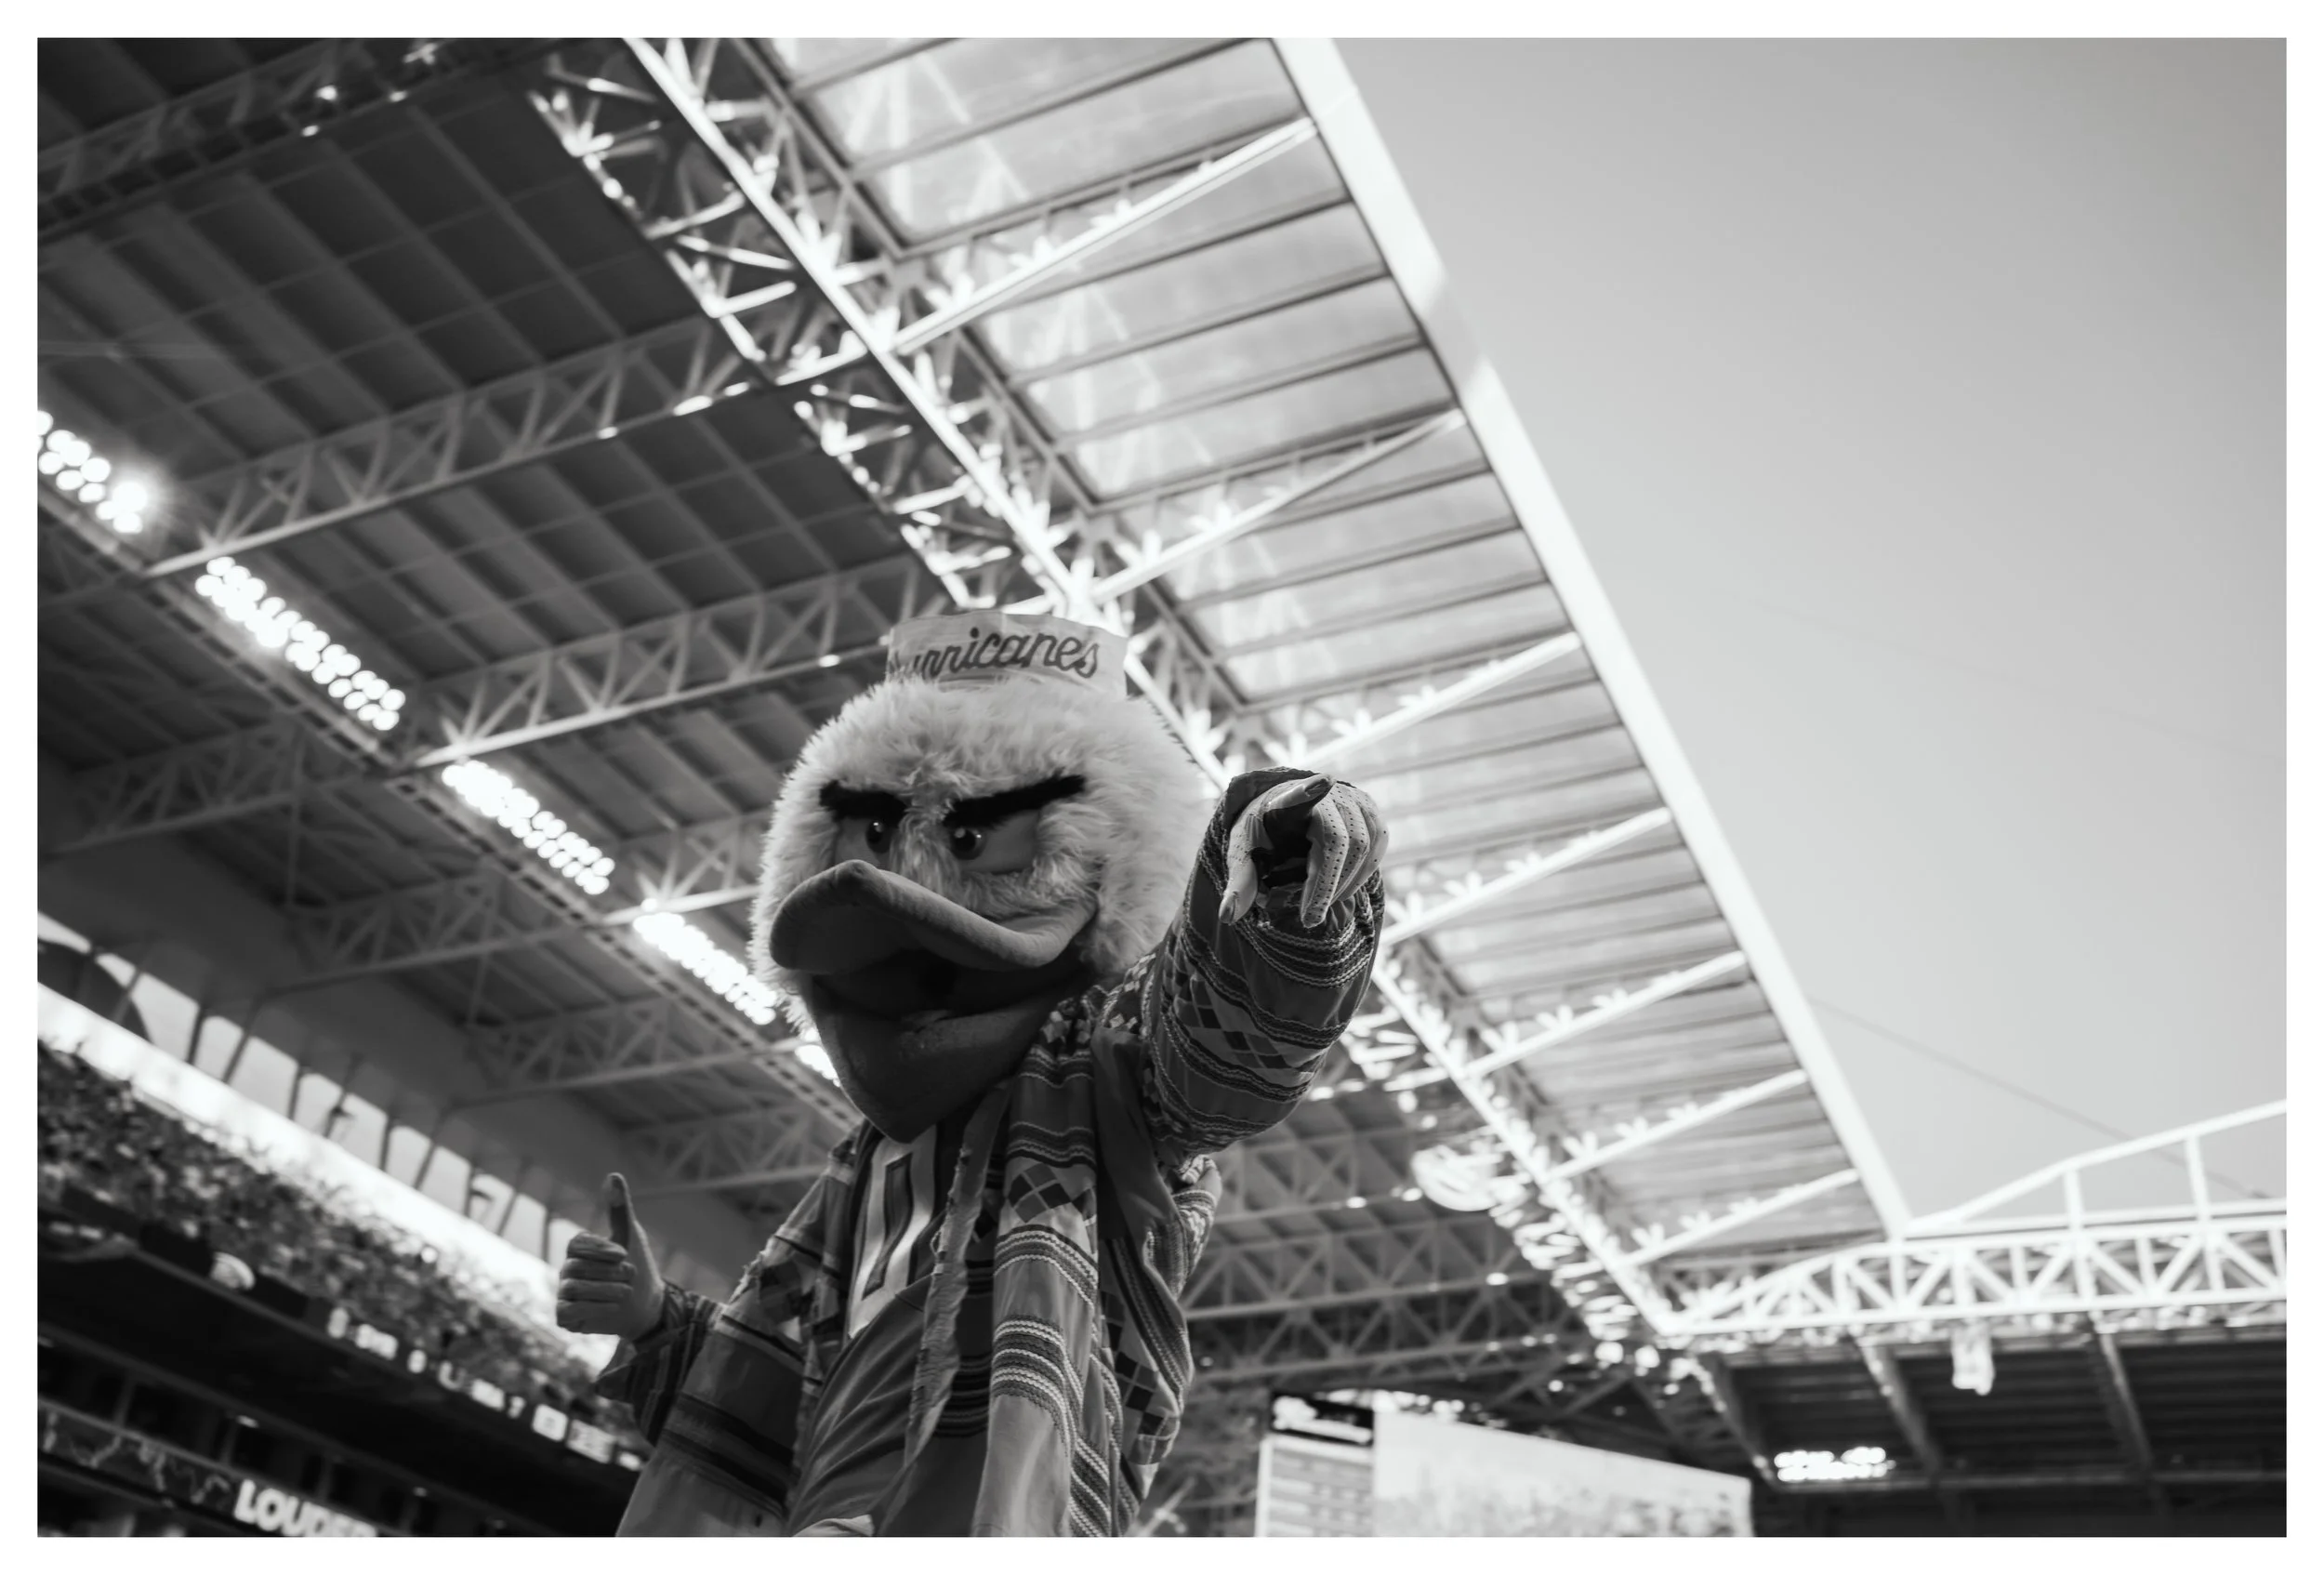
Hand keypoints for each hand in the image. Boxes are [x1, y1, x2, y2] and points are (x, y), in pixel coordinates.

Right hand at [555, 1173, 664, 1342]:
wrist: (647, 1304)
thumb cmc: (636, 1265)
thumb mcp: (630, 1235)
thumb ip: (618, 1208)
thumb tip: (613, 1175)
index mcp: (579, 1248)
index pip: (577, 1243)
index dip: (600, 1249)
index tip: (624, 1254)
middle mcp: (567, 1269)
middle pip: (577, 1268)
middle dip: (611, 1273)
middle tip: (631, 1276)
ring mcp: (564, 1292)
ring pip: (574, 1289)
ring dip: (607, 1291)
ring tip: (626, 1292)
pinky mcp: (565, 1316)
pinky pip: (567, 1311)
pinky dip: (595, 1309)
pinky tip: (614, 1307)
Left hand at [1220, 774, 1386, 928]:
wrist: (1283, 809)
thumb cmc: (1263, 834)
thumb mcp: (1245, 855)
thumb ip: (1240, 884)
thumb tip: (1227, 917)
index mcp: (1284, 801)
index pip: (1297, 795)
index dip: (1311, 790)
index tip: (1324, 781)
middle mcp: (1324, 793)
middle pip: (1338, 840)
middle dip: (1326, 885)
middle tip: (1310, 919)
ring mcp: (1351, 798)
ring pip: (1363, 845)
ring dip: (1345, 882)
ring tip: (1323, 902)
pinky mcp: (1369, 808)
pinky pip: (1379, 842)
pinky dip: (1364, 871)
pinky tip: (1344, 887)